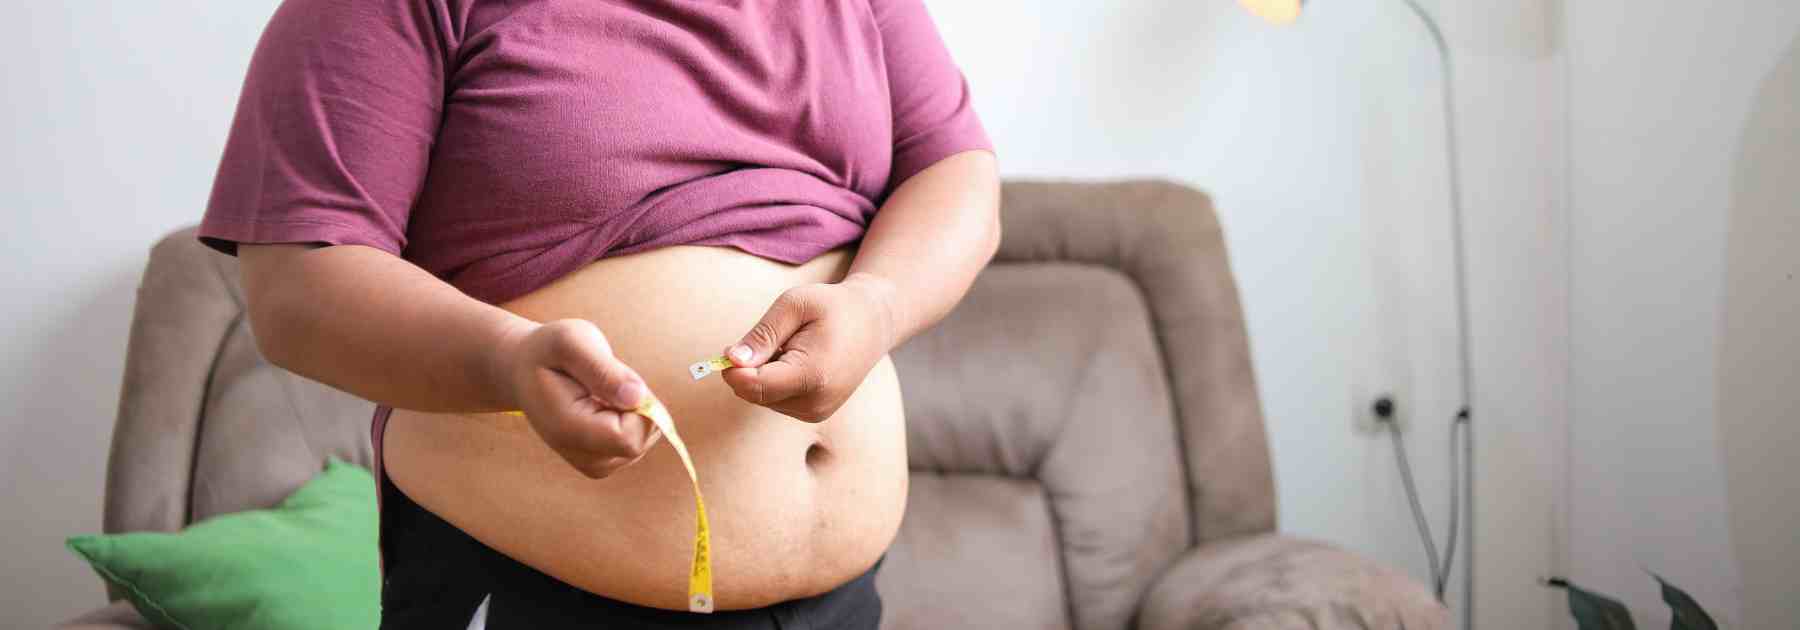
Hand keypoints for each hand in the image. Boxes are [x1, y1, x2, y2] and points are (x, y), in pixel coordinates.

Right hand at [496, 319, 660, 477]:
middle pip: (642, 439)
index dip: (639, 407)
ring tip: (599, 392)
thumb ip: (603, 369)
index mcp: (568, 432)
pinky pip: (640, 439)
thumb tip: (637, 398)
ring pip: (645, 438)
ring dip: (633, 409)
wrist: (525, 371)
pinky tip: (602, 404)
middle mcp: (583, 458)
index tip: (617, 378)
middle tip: (605, 381)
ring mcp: (597, 465)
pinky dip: (631, 417)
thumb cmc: (549, 351)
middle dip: (638, 405)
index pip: (630, 438)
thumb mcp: (571, 341)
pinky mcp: (605, 461)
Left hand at [722, 273, 898, 421]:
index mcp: (812, 375)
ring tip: (793, 349)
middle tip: (774, 340)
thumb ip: (762, 334)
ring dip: (763, 373)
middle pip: (753, 393)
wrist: (873, 323)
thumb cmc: (832, 307)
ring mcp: (816, 412)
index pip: (753, 386)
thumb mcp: (795, 304)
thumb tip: (732, 360)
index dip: (733, 368)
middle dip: (749, 368)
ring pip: (761, 398)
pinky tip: (797, 362)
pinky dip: (775, 381)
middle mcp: (815, 402)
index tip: (730, 347)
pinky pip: (775, 400)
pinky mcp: (814, 415)